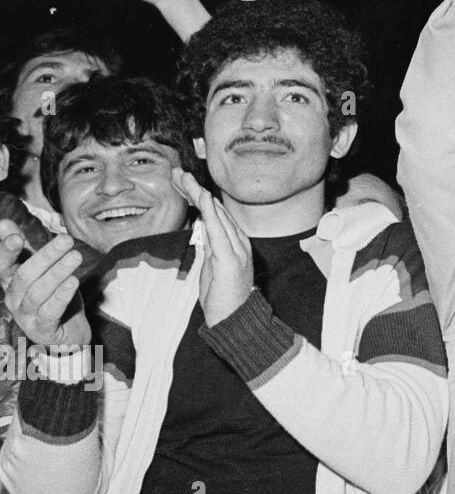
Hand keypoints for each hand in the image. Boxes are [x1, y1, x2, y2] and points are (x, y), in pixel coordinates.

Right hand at [0, 220, 90, 346]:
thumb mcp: (40, 270)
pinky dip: (62, 295)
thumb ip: (24, 248)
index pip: (2, 264)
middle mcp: (13, 297)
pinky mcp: (42, 329)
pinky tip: (73, 281)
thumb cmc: (53, 297)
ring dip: (58, 272)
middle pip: (24, 275)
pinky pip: (50, 311)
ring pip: (38, 292)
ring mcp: (25, 315)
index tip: (15, 237)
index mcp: (10, 281)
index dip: (5, 251)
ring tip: (76, 256)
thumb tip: (3, 223)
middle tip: (67, 239)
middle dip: (45, 256)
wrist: (67, 333)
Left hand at [173, 170, 253, 327]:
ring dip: (199, 194)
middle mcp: (238, 242)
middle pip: (215, 209)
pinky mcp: (231, 260)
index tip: (181, 182)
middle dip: (194, 189)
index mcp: (234, 243)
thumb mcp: (213, 266)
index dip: (197, 196)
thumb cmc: (224, 296)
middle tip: (177, 173)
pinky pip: (220, 230)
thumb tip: (204, 228)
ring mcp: (237, 249)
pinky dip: (212, 211)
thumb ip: (211, 246)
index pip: (215, 213)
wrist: (235, 321)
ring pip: (216, 214)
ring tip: (184, 177)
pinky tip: (204, 196)